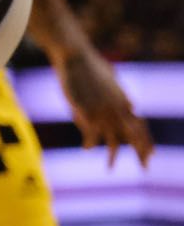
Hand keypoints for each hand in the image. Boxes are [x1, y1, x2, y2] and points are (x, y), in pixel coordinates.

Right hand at [56, 46, 153, 167]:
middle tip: (145, 168)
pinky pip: (91, 135)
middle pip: (135, 136)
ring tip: (110, 169)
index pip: (142, 126)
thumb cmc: (89, 64)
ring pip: (114, 141)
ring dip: (113, 157)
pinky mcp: (87, 113)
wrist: (75, 56)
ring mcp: (103, 112)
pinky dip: (89, 144)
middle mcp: (118, 109)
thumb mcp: (111, 79)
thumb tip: (130, 103)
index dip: (147, 142)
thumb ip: (120, 94)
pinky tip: (86, 149)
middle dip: (142, 153)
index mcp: (124, 101)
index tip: (151, 154)